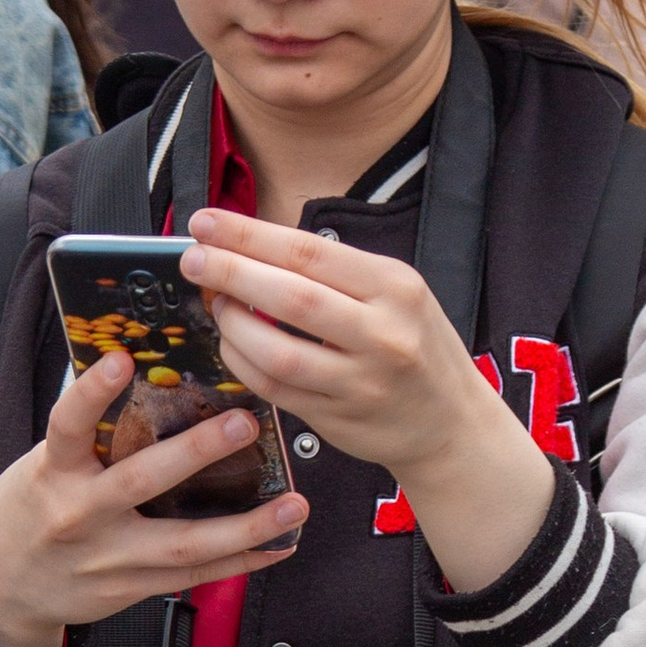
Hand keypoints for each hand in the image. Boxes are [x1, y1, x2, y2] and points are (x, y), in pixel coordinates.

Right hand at [0, 350, 310, 646]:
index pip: (67, 425)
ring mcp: (109, 558)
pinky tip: (278, 545)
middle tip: (245, 423)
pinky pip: (193, 575)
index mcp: (53, 474)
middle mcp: (80, 516)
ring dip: (247, 525)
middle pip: (141, 482)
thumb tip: (142, 377)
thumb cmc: (27, 515)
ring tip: (293, 504)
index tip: (119, 360)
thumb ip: (87, 437)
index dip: (91, 393)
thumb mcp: (41, 467)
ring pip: (185, 543)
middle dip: (197, 452)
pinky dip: (240, 561)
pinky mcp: (130, 589)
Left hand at [183, 208, 555, 588]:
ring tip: (214, 303)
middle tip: (193, 259)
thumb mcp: (397, 292)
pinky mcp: (338, 420)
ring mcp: (360, 382)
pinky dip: (243, 363)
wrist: (452, 424)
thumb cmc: (416, 346)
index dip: (249, 235)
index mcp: (395, 286)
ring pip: (277, 351)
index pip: (310, 252)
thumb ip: (336, 272)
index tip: (206, 222)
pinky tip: (230, 344)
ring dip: (233, 325)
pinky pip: (275, 388)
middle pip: (291, 297)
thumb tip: (253, 245)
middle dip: (231, 273)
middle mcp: (382, 333)